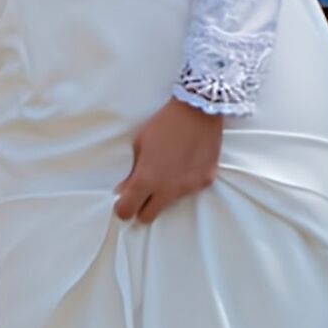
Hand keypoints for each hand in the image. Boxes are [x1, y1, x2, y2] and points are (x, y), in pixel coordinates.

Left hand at [115, 97, 223, 224]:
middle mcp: (168, 189)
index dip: (122, 209)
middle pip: (148, 216)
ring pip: (170, 203)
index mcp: (147, 179)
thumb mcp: (139, 144)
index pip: (127, 210)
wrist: (198, 110)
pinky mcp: (205, 181)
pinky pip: (189, 190)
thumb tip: (124, 190)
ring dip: (163, 194)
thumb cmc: (164, 124)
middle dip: (141, 208)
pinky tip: (184, 164)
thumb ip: (132, 172)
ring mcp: (188, 188)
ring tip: (167, 170)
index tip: (123, 202)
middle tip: (141, 194)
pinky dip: (183, 183)